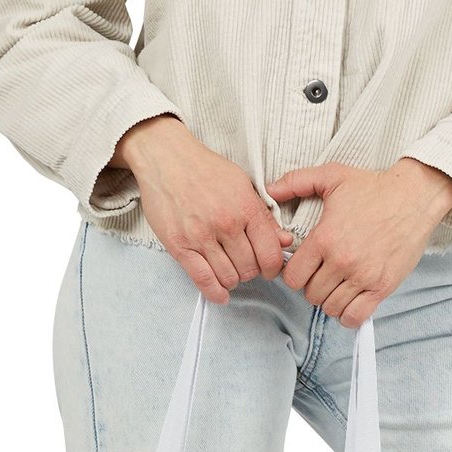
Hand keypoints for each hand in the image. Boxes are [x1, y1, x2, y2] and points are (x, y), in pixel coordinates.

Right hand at [113, 117, 294, 302]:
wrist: (165, 157)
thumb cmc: (205, 170)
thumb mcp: (242, 185)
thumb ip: (264, 217)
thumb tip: (285, 242)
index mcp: (246, 208)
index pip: (270, 254)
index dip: (273, 268)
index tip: (269, 269)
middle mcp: (226, 224)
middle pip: (250, 269)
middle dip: (250, 272)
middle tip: (244, 264)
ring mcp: (202, 236)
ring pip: (229, 277)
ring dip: (232, 279)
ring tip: (229, 269)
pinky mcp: (180, 245)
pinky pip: (203, 280)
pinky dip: (215, 292)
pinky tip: (221, 293)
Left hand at [265, 160, 451, 326]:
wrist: (414, 196)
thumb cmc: (374, 187)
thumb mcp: (332, 176)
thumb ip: (296, 181)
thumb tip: (269, 189)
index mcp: (324, 238)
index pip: (292, 277)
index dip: (294, 274)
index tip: (303, 268)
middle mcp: (342, 261)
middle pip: (311, 294)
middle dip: (312, 286)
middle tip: (322, 275)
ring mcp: (363, 277)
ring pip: (331, 308)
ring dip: (330, 300)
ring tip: (337, 286)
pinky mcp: (382, 287)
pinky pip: (355, 317)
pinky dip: (348, 315)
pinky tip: (350, 301)